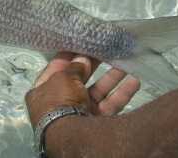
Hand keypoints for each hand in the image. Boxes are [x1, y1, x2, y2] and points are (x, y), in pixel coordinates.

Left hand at [25, 52, 139, 129]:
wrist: (73, 136)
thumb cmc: (60, 101)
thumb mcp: (63, 78)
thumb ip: (74, 67)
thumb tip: (82, 58)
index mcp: (43, 90)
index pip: (56, 67)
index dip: (69, 54)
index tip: (82, 41)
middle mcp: (60, 101)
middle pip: (78, 78)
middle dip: (92, 64)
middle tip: (105, 48)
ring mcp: (78, 111)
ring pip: (97, 90)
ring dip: (111, 77)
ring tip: (125, 62)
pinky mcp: (95, 120)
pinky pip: (109, 104)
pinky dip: (122, 93)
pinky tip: (135, 81)